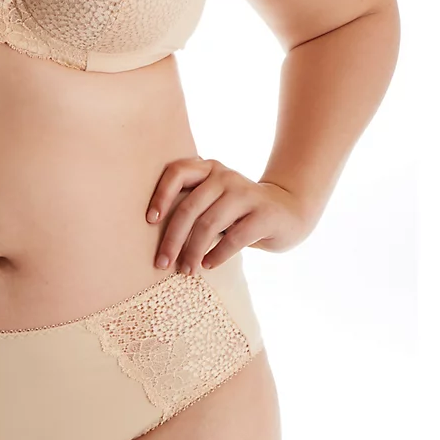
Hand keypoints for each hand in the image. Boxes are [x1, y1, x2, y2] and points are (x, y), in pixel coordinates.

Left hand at [146, 156, 313, 273]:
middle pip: (190, 207)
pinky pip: (234, 238)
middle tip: (162, 263)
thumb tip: (154, 238)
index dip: (160, 195)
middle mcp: (225, 176)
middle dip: (172, 239)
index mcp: (208, 169)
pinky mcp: (264, 214)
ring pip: (209, 224)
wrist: (289, 211)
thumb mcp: (215, 200)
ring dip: (193, 251)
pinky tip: (208, 265)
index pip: (177, 172)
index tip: (150, 220)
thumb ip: (192, 205)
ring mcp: (246, 193)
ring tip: (186, 270)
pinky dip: (218, 255)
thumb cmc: (239, 211)